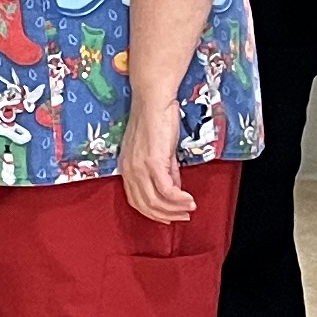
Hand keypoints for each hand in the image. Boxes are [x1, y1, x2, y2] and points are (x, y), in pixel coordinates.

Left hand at [121, 90, 190, 221]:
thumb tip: (175, 188)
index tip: (169, 216)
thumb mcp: (158, 151)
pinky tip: (189, 200)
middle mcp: (129, 169)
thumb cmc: (156, 119)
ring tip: (189, 208)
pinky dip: (179, 199)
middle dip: (166, 215)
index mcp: (127, 167)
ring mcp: (139, 166)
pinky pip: (166, 190)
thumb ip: (166, 171)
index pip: (136, 200)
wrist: (154, 99)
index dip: (154, 213)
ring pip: (155, 201)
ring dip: (175, 209)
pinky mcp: (153, 161)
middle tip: (183, 216)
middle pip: (145, 205)